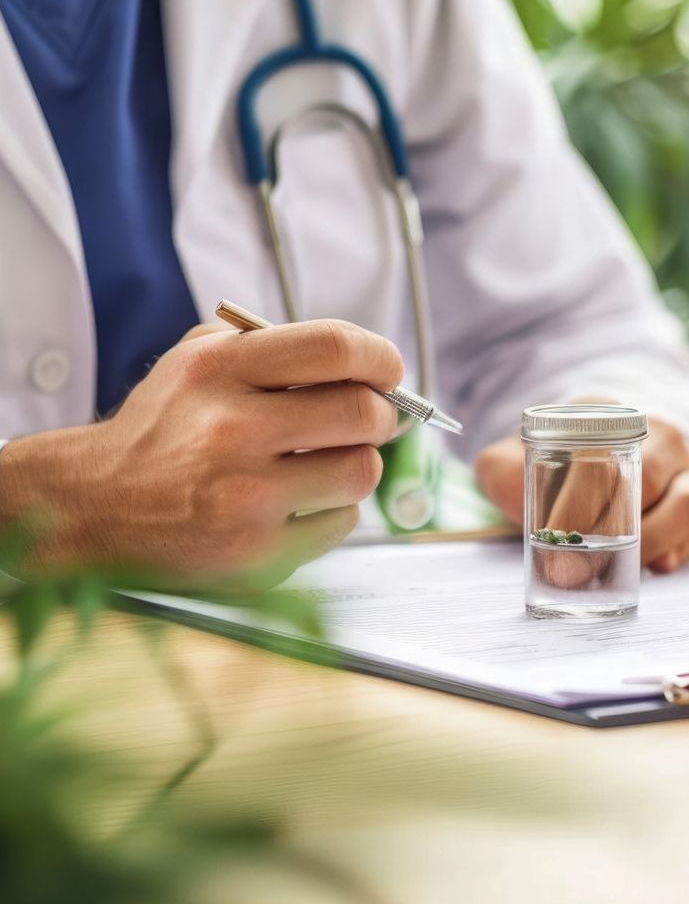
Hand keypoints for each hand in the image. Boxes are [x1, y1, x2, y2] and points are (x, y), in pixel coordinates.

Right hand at [0, 320, 403, 585]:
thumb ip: (272, 350)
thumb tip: (368, 365)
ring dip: (356, 466)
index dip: (380, 357)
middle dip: (380, 416)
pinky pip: (340, 524)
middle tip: (370, 421)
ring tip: (325, 464)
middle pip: (362, 413)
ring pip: (360, 472)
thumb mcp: (195, 364)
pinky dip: (331, 513)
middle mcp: (229, 431)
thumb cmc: (160, 434)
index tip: (387, 371)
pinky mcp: (256, 555)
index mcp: (218, 372)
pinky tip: (296, 505)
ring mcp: (244, 498)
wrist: (87, 509)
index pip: (336, 348)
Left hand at [475, 412, 688, 572]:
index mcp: (609, 417)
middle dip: (610, 535)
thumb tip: (518, 504)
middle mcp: (659, 435)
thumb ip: (502, 473)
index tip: (554, 543)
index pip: (597, 460)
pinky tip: (655, 565)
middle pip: (644, 484)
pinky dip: (679, 550)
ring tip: (620, 570)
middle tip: (576, 571)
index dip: (576, 507)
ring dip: (654, 544)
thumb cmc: (569, 462)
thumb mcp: (526, 454)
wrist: (623, 447)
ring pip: (688, 505)